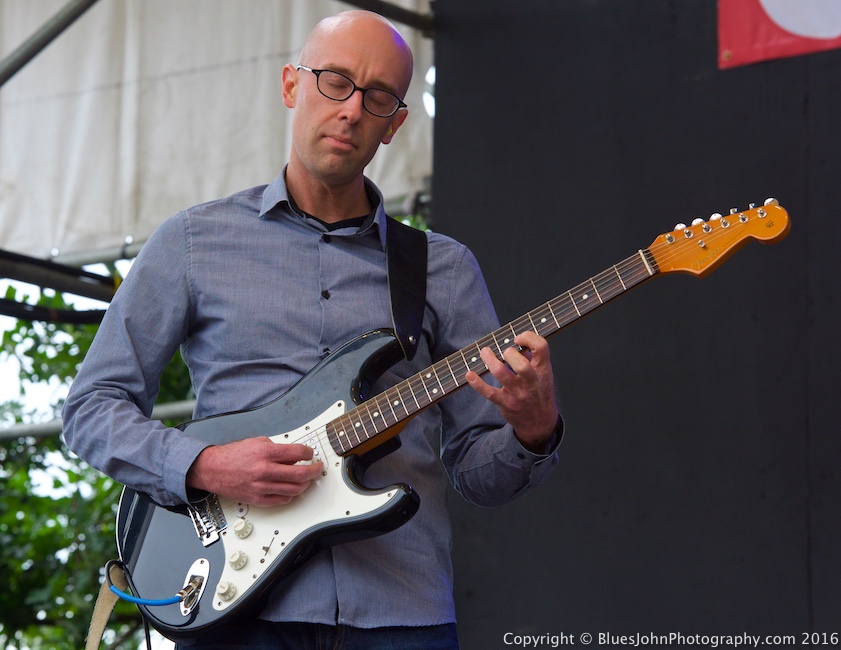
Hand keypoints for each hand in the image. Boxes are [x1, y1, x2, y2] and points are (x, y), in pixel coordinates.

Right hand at [186, 437, 323, 505]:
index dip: (309, 452)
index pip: (298, 452)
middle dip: (314, 470)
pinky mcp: (258, 499)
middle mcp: (265, 470)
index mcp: (266, 452)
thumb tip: (295, 454)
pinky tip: (292, 489)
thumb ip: (278, 448)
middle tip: (317, 468)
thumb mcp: (257, 442)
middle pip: (300, 474)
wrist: (213, 469)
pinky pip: (282, 500)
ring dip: (305, 484)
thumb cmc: (233, 455)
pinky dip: (291, 494)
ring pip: (294, 489)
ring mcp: (262, 487)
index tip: (310, 453)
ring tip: (307, 479)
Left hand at [465, 330, 558, 453]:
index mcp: (543, 370)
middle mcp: (532, 381)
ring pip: (502, 374)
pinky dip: (477, 383)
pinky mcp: (506, 403)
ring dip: (490, 360)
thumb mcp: (544, 374)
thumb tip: (516, 342)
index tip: (517, 338)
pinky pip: (489, 392)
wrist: (540, 422)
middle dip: (509, 353)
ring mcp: (518, 393)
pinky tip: (469, 375)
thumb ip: (532, 357)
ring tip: (484, 353)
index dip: (528, 337)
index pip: (541, 347)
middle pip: (521, 364)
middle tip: (504, 351)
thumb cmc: (539, 393)